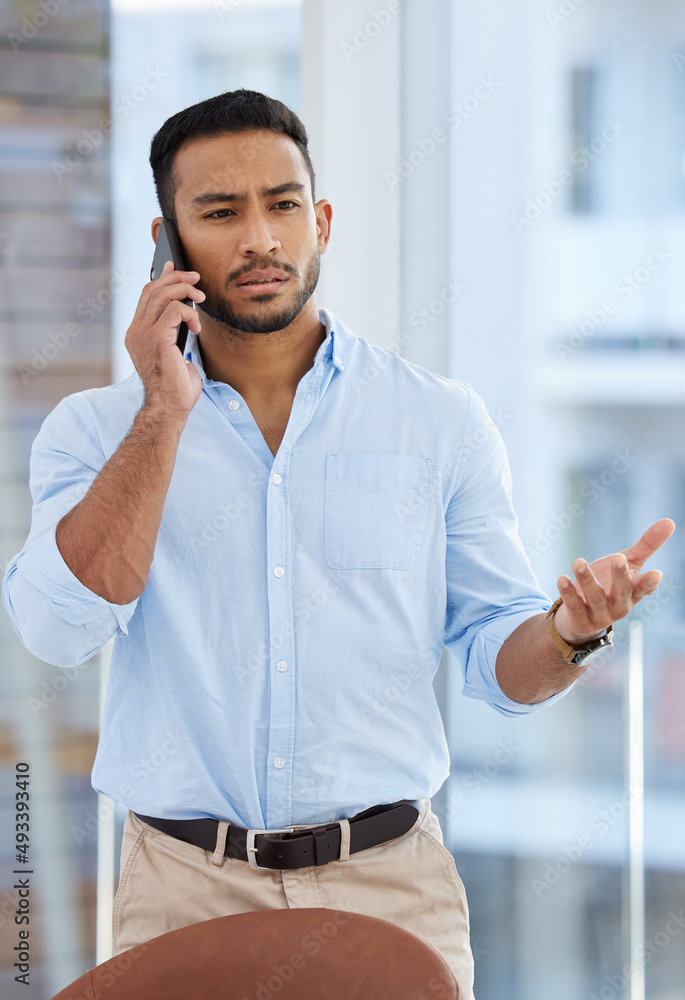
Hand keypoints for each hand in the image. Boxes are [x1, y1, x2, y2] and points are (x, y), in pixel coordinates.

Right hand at [125, 260, 205, 418]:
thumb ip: (174, 330)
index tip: (176, 268)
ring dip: (186, 291)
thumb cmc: (175, 386)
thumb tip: (184, 309)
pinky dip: (190, 313)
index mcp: (136, 333)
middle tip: (196, 279)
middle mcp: (135, 331)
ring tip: (200, 299)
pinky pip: (175, 310)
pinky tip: (196, 328)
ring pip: (163, 294)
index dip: (162, 278)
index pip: (146, 296)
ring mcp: (143, 334)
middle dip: (177, 278)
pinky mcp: (157, 339)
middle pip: (153, 289)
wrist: (170, 408)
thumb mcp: (174, 352)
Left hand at [554, 518, 675, 644]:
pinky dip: (568, 593)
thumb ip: (647, 545)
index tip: (656, 574)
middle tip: (618, 558)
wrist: (581, 616)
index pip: (643, 587)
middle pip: (622, 592)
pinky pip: (575, 606)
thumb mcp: (628, 563)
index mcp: (633, 592)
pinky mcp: (580, 619)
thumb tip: (670, 522)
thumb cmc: (609, 584)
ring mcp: (600, 614)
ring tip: (578, 562)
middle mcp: (619, 605)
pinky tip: (562, 578)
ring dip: (587, 580)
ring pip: (596, 598)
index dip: (649, 582)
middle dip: (620, 576)